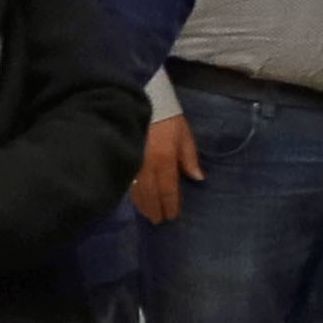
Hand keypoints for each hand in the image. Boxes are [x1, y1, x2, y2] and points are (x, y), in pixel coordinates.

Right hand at [131, 111, 196, 227]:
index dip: (170, 204)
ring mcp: (133, 163)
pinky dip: (132, 194)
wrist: (143, 101)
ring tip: (148, 215)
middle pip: (151, 194)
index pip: (168, 189)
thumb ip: (190, 158)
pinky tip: (135, 200)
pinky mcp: (124, 158)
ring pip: (137, 191)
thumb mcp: (184, 136)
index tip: (172, 216)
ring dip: (143, 205)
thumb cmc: (168, 118)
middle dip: (155, 209)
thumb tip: (198, 178)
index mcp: (165, 160)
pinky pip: (127, 182)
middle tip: (159, 221)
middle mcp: (147, 166)